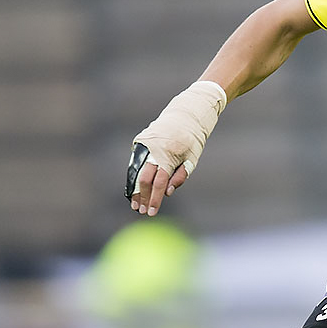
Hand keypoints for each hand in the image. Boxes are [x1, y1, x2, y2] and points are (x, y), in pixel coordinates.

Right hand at [123, 80, 225, 215]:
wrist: (185, 115)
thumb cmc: (192, 141)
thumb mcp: (191, 160)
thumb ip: (179, 177)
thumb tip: (167, 193)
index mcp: (169, 156)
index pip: (159, 183)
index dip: (155, 199)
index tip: (151, 212)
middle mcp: (153, 150)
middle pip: (144, 179)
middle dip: (142, 197)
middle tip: (140, 211)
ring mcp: (144, 145)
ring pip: (136, 171)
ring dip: (135, 189)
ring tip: (135, 204)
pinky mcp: (139, 142)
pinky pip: (135, 163)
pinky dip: (134, 176)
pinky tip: (134, 189)